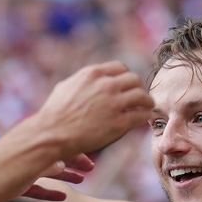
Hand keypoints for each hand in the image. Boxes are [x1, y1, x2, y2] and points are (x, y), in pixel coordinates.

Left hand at [21, 153, 95, 200]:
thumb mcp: (27, 169)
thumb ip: (46, 167)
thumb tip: (62, 165)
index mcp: (29, 149)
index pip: (58, 148)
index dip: (76, 156)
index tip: (90, 165)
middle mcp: (25, 158)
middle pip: (54, 158)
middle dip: (73, 163)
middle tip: (90, 169)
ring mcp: (19, 172)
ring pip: (47, 172)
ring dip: (65, 176)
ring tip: (80, 180)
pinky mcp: (15, 187)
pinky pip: (36, 188)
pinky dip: (50, 192)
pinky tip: (62, 197)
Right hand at [34, 62, 153, 156]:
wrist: (53, 134)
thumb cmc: (54, 114)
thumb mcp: (66, 86)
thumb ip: (82, 81)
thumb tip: (88, 80)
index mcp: (93, 74)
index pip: (120, 68)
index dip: (126, 76)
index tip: (128, 84)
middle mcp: (106, 86)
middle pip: (134, 80)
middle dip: (138, 87)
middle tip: (139, 96)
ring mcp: (114, 104)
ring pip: (142, 97)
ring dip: (147, 102)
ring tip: (148, 106)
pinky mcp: (119, 123)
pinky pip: (140, 116)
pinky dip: (145, 116)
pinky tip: (145, 118)